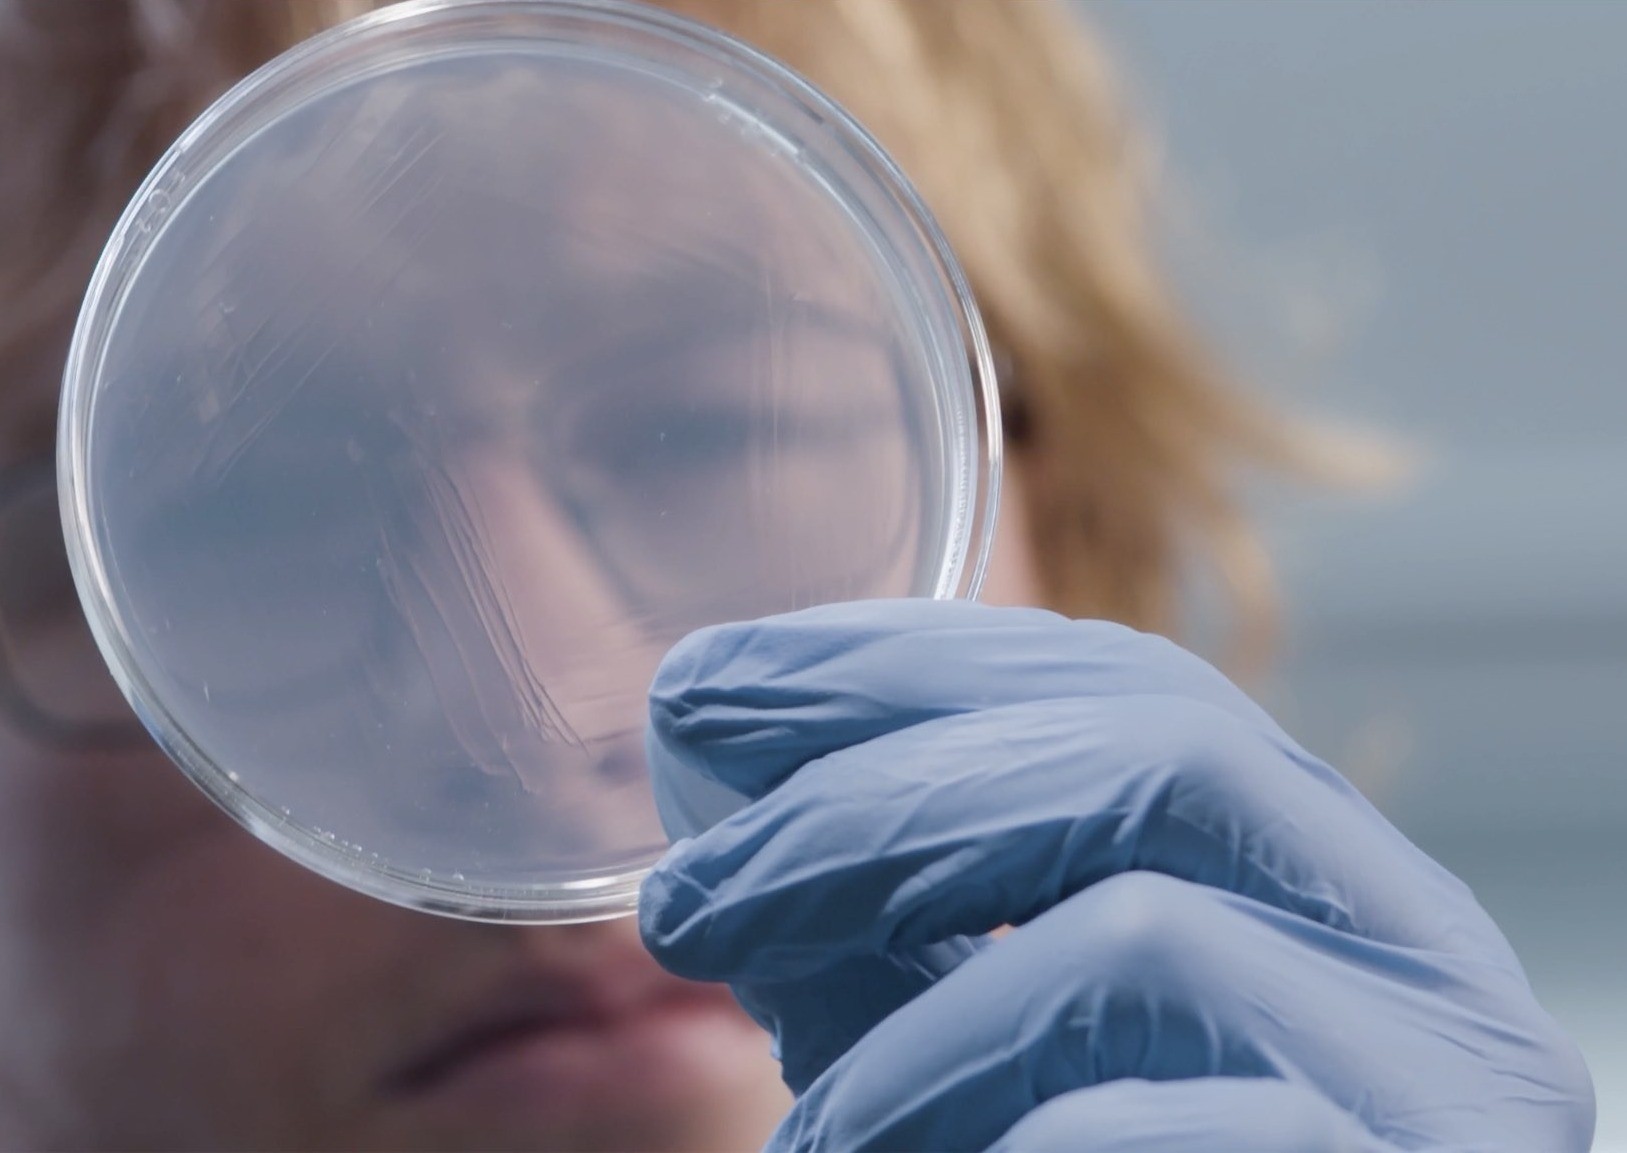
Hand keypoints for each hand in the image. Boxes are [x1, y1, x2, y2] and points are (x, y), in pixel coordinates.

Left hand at [639, 600, 1593, 1151]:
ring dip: (916, 1034)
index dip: (901, 667)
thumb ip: (884, 942)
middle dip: (868, 810)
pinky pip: (1201, 1126)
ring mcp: (1448, 1077)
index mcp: (1314, 874)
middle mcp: (1415, 948)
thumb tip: (713, 814)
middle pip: (1149, 752)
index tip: (707, 691)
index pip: (1124, 682)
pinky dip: (1018, 1147)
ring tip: (817, 1140)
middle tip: (683, 904)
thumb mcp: (974, 1057)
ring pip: (1144, 936)